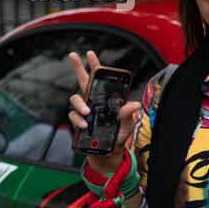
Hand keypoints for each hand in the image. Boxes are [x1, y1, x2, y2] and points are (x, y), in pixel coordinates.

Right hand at [67, 50, 140, 175]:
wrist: (110, 153)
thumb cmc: (119, 135)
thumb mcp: (127, 124)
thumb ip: (129, 113)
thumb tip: (135, 104)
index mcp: (105, 99)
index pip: (99, 80)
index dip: (95, 66)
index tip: (91, 53)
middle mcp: (92, 102)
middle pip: (82, 81)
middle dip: (77, 67)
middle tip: (73, 55)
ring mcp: (84, 112)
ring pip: (75, 99)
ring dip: (80, 103)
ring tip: (88, 112)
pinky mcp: (78, 123)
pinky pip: (73, 117)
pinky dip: (77, 119)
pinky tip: (83, 124)